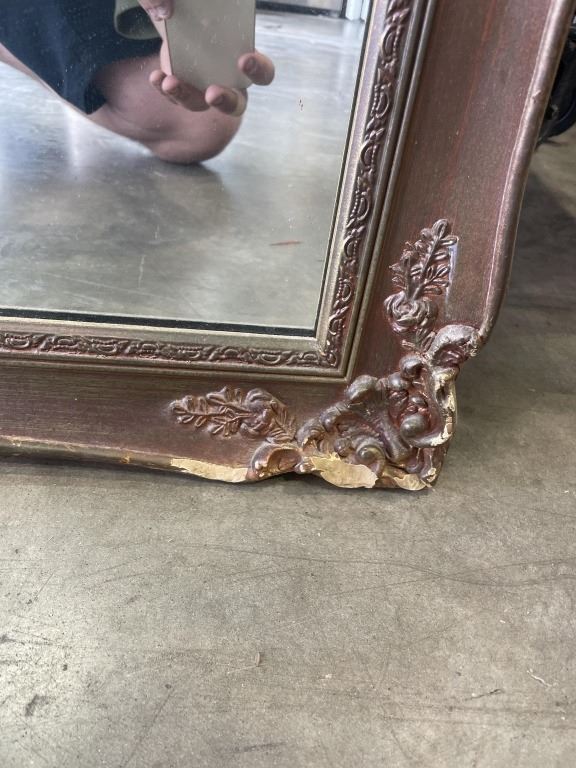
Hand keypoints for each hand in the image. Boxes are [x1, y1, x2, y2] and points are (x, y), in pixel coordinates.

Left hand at [137, 1, 274, 116]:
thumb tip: (166, 9)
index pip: (263, 74)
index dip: (258, 70)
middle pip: (237, 104)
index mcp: (245, 57)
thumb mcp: (191, 0)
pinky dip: (164, 87)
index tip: (244, 60)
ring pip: (200, 105)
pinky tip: (156, 77)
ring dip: (186, 96)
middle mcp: (229, 80)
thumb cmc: (198, 7)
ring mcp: (204, 88)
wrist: (178, 15)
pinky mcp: (183, 88)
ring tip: (170, 83)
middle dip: (226, 100)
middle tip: (212, 93)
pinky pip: (175, 96)